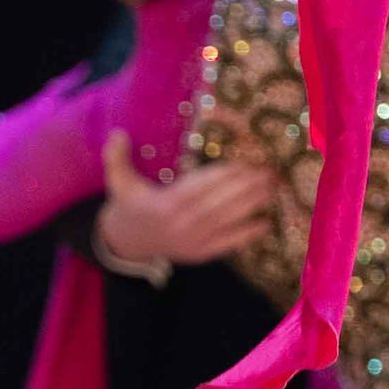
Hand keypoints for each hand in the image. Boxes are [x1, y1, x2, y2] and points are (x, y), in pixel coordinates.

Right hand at [94, 129, 274, 268]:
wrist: (126, 243)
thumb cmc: (129, 205)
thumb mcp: (118, 181)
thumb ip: (116, 158)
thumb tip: (117, 135)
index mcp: (165, 204)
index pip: (201, 186)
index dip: (224, 174)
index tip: (246, 161)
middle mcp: (180, 224)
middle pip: (220, 202)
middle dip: (247, 187)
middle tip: (270, 171)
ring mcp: (191, 241)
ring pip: (227, 220)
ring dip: (252, 204)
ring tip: (272, 188)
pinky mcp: (199, 253)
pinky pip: (227, 243)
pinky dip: (247, 234)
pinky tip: (265, 222)